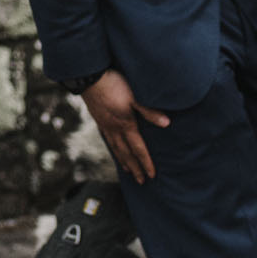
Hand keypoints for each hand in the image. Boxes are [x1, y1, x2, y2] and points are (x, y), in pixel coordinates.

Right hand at [81, 69, 169, 184]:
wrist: (90, 77)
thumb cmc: (114, 84)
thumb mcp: (135, 96)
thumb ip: (149, 111)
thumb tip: (166, 123)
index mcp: (126, 125)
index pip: (138, 149)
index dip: (146, 163)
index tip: (151, 175)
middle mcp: (114, 129)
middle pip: (126, 153)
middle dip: (134, 167)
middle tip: (141, 181)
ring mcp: (105, 124)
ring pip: (115, 147)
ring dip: (123, 160)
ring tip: (127, 170)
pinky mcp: (98, 118)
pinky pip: (107, 138)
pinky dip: (113, 148)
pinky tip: (114, 147)